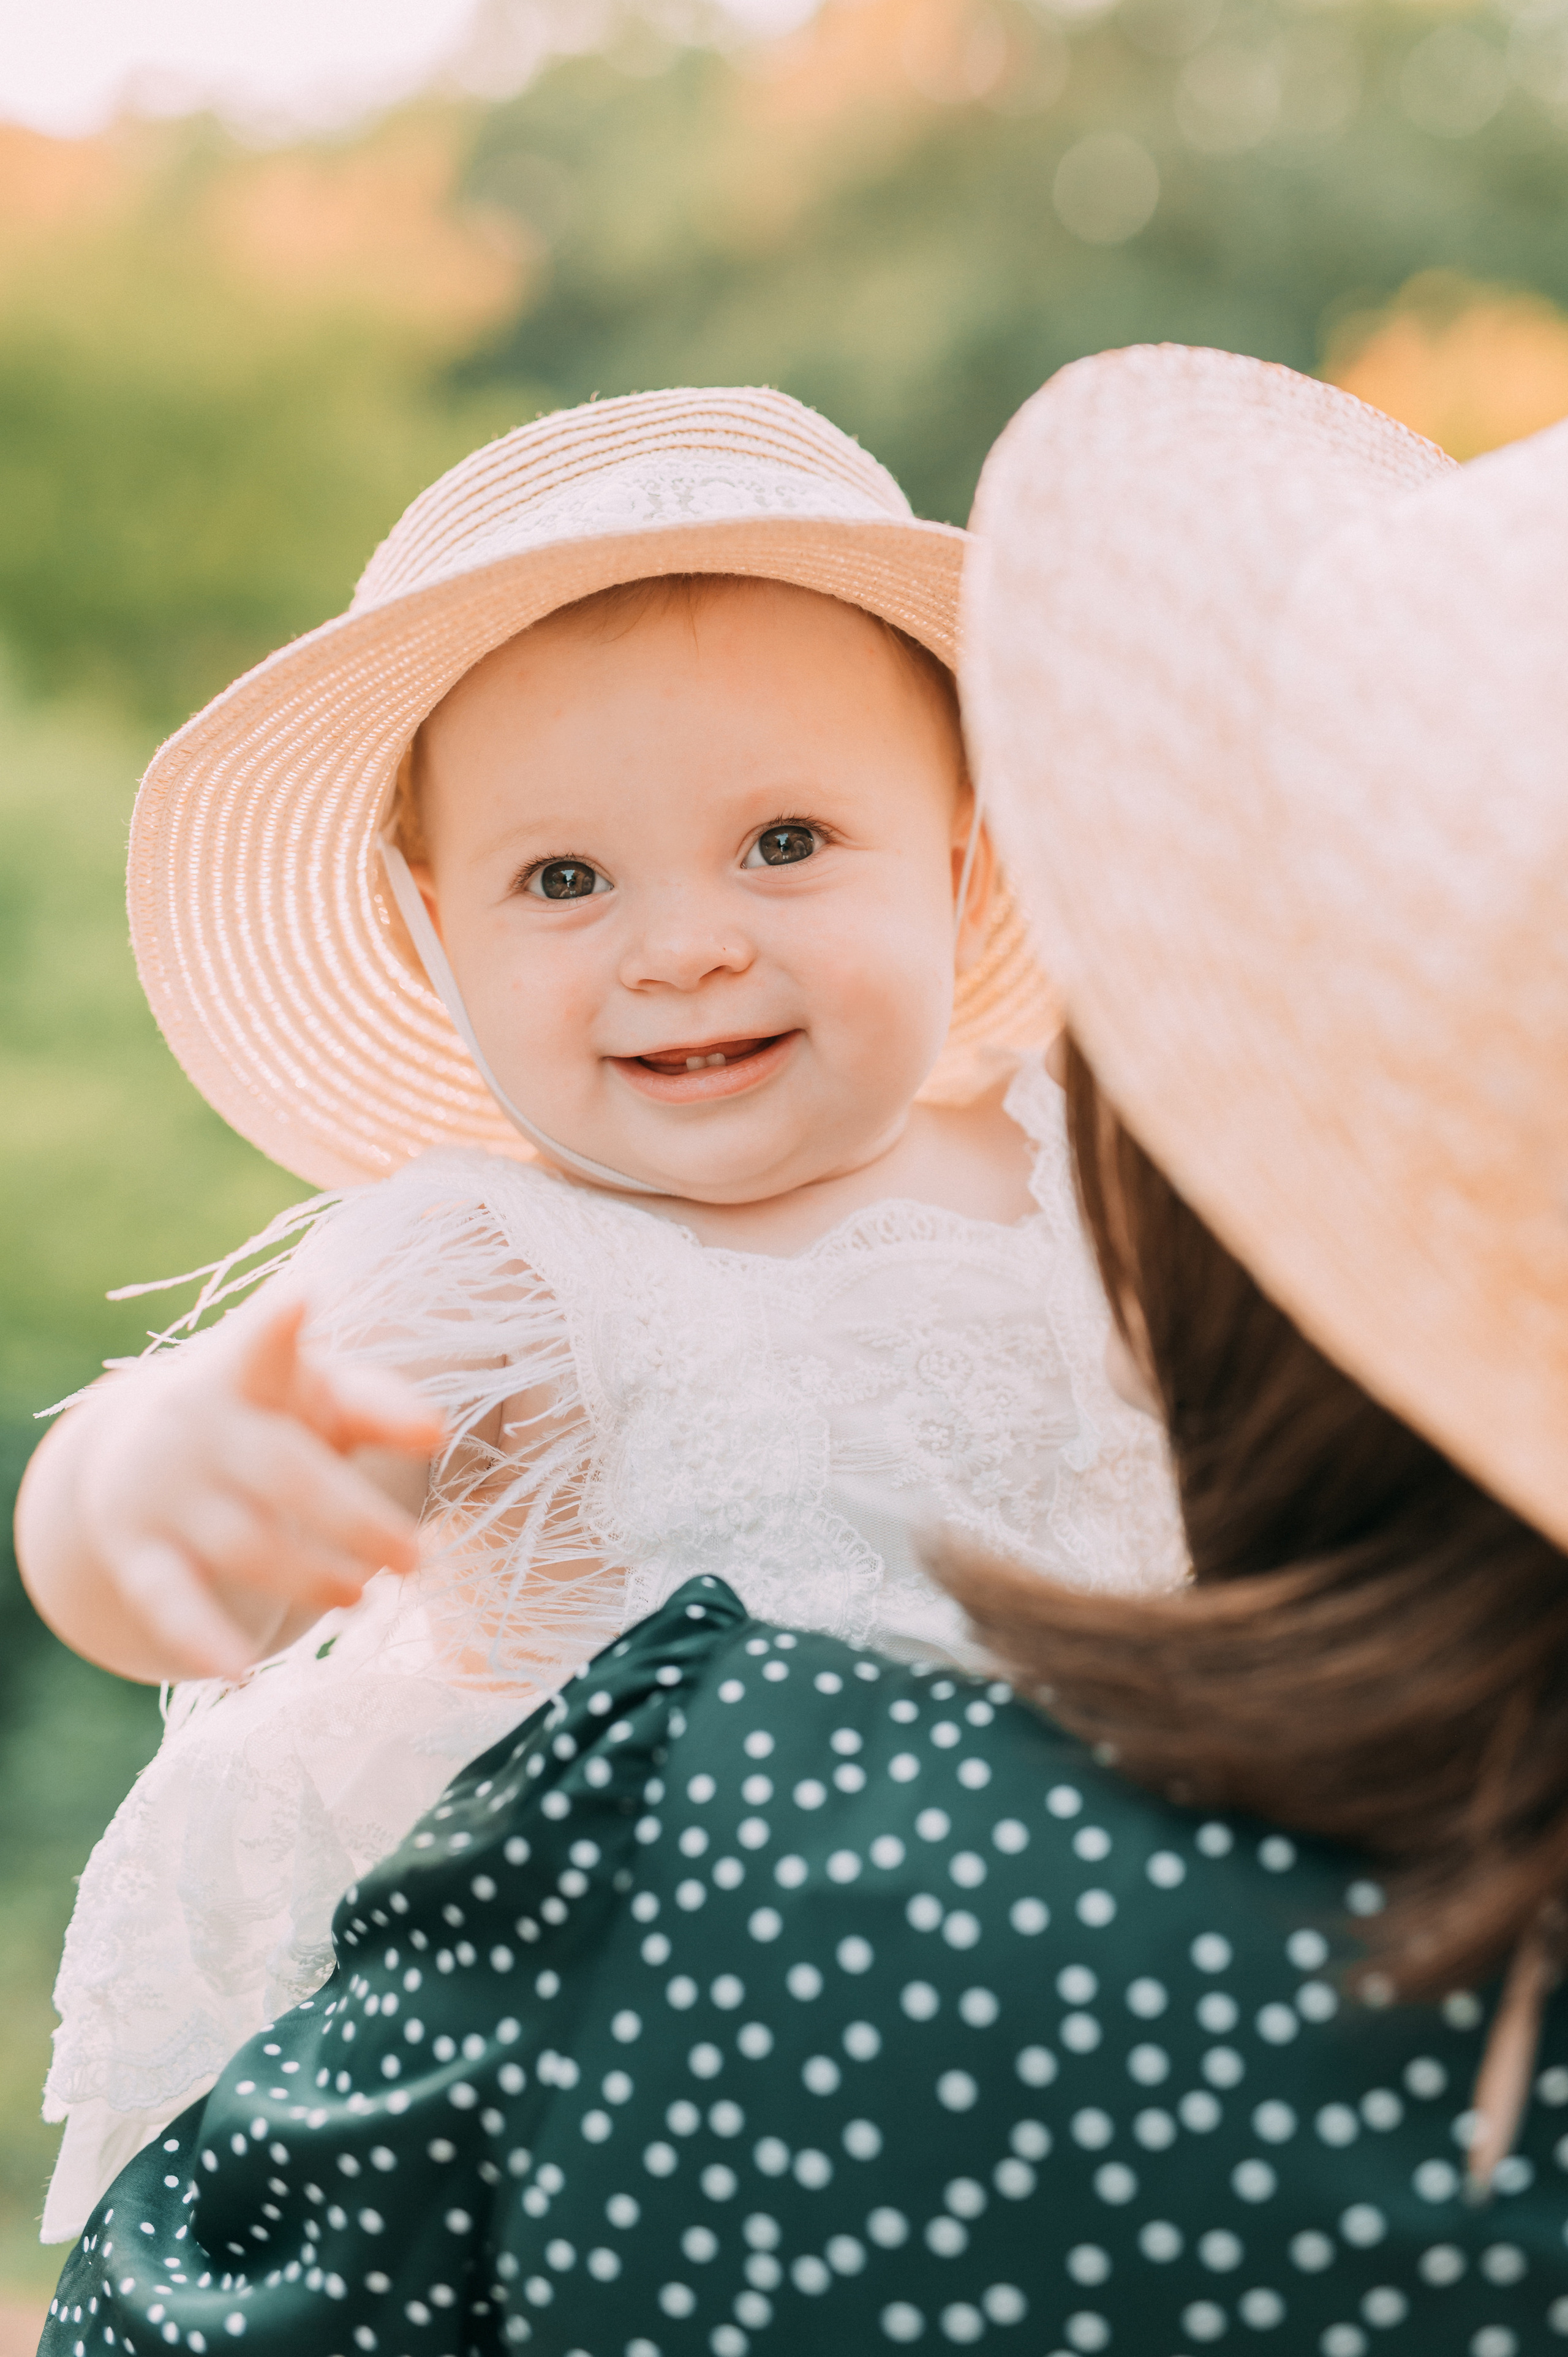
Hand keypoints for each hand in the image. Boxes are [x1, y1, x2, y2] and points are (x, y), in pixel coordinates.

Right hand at [71, 1294, 443, 1679]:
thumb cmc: (266, 1416)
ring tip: (364, 1599)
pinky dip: (203, 1639)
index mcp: (247, 1373)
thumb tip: (438, 1426)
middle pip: (285, 1473)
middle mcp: (199, 1426)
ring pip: (243, 1544)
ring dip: (310, 1577)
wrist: (135, 1451)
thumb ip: (376, 1405)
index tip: (301, 1300)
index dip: (279, 1326)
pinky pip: (169, 1602)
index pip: (263, 1345)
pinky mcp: (139, 1553)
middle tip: (417, 1559)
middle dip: (355, 1520)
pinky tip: (240, 1674)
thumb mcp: (317, 1397)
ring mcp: (163, 1493)